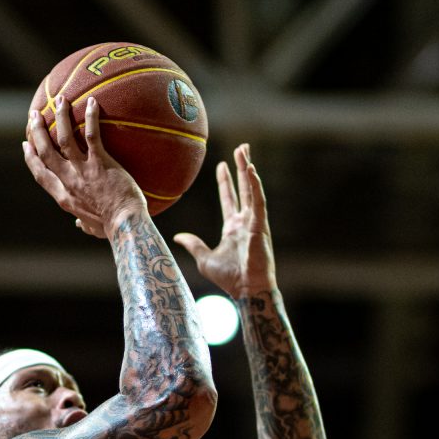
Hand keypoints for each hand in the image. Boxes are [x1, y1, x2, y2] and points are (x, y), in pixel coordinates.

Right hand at [23, 94, 146, 238]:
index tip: (26, 144)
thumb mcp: (92, 229)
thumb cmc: (111, 228)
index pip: (40, 174)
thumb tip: (80, 225)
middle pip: (46, 152)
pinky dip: (91, 117)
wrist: (125, 226)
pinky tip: (92, 102)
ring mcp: (83, 171)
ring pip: (64, 139)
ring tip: (60, 100)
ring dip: (60, 117)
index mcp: (63, 197)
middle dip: (38, 131)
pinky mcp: (101, 164)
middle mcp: (68, 181)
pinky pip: (93, 136)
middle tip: (35, 115)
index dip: (30, 157)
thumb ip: (83, 224)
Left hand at [173, 144, 276, 295]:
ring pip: (252, 189)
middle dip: (242, 168)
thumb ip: (193, 244)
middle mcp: (245, 221)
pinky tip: (251, 170)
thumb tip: (178, 236)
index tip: (222, 166)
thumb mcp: (204, 258)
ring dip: (248, 169)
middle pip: (244, 188)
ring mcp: (254, 222)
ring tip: (244, 151)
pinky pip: (258, 201)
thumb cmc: (229, 278)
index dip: (226, 182)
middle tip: (241, 148)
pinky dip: (255, 185)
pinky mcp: (260, 225)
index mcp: (233, 228)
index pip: (229, 199)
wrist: (246, 289)